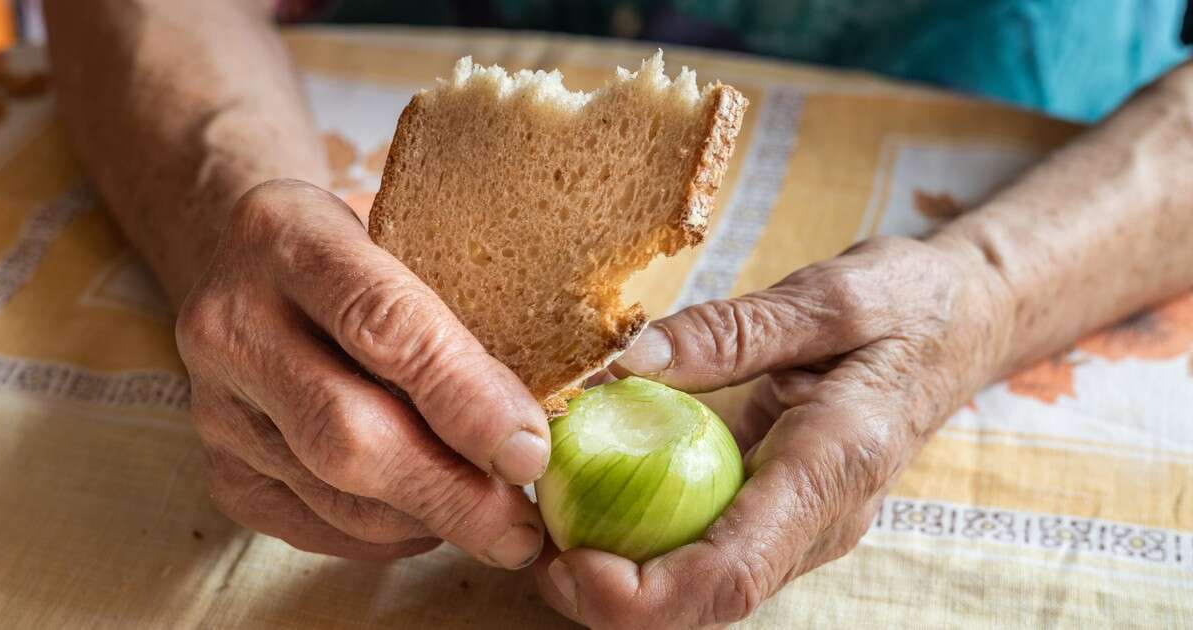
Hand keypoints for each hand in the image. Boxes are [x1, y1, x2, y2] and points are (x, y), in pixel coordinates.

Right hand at [176, 179, 549, 566]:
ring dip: (429, 521)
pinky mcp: (219, 468)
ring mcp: (214, 403)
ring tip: (497, 523)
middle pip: (347, 432)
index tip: (530, 450)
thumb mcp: (416, 232)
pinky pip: (315, 526)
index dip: (465, 397)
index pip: (384, 324)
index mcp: (287, 234)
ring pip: (333, 493)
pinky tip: (434, 518)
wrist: (251, 264)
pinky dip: (389, 536)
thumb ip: (478, 298)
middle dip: (451, 491)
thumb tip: (587, 390)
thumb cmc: (368, 246)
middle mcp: (232, 320)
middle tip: (523, 526)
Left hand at [533, 235, 1013, 626]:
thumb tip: (622, 365)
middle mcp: (821, 520)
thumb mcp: (830, 295)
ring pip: (707, 591)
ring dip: (624, 580)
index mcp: (834, 467)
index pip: (732, 573)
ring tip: (553, 528)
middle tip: (534, 548)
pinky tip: (601, 504)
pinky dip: (650, 545)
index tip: (568, 562)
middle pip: (709, 604)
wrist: (967, 324)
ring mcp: (806, 526)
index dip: (641, 595)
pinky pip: (713, 553)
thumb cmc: (909, 303)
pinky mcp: (788, 514)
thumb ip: (728, 332)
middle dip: (611, 600)